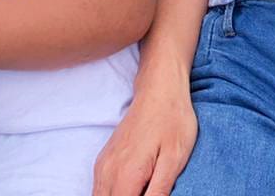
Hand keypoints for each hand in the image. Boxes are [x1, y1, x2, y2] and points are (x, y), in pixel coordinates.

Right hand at [92, 80, 197, 195]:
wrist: (159, 89)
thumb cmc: (172, 120)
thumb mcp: (174, 159)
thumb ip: (158, 192)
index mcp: (126, 175)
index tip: (150, 195)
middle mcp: (107, 172)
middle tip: (148, 192)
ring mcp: (103, 165)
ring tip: (142, 190)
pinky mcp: (104, 160)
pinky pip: (100, 190)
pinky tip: (131, 192)